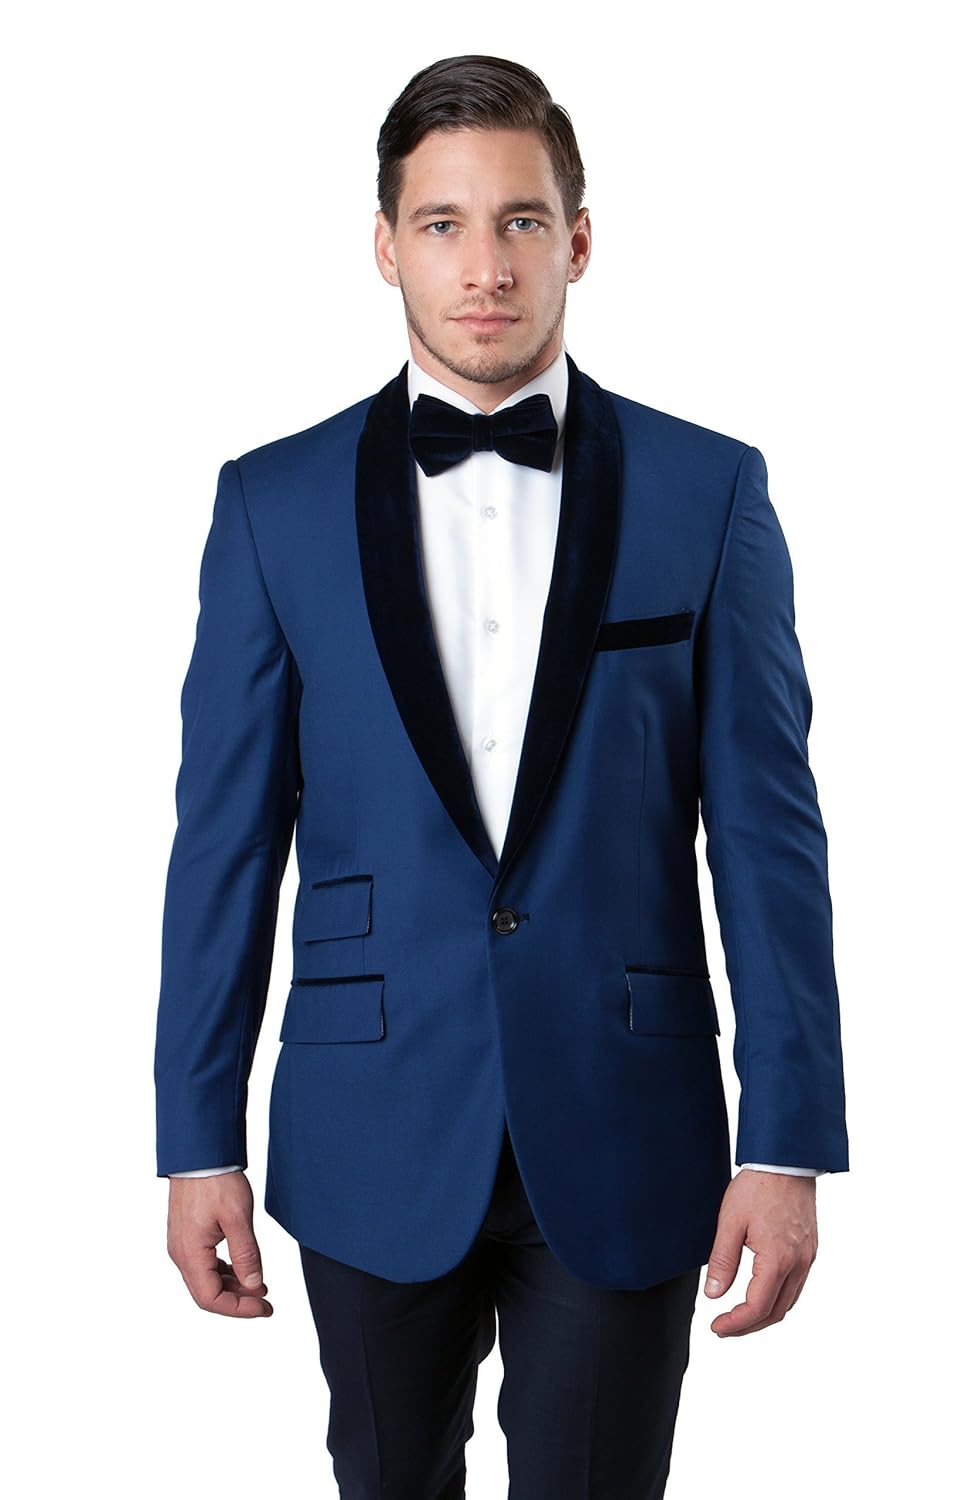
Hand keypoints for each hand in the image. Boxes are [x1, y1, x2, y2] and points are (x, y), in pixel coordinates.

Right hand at [167, 1171, 272, 1317]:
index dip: (239, 1309)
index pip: (211, 1299)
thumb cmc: (216, 1180)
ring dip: (232, 1287)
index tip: (264, 1308)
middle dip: (237, 1302)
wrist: (200, 1152)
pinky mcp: (187, 1234)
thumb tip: (253, 1286)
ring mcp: (182, 1244)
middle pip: (207, 1294)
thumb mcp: (238, 1218)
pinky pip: (204, 1264)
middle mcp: (180, 1253)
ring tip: (259, 1287)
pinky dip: (224, 1272)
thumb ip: (246, 1255)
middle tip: (266, 1304)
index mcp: (190, 1254)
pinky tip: (242, 1269)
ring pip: (205, 1280)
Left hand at [703, 1169, 816, 1336]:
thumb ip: (722, 1261)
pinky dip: (778, 1298)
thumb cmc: (758, 1186)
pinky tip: (761, 1294)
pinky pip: (797, 1286)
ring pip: (789, 1302)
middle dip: (749, 1326)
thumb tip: (713, 1295)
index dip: (735, 1324)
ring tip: (739, 1316)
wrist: (786, 1161)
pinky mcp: (810, 1249)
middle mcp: (799, 1263)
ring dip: (765, 1315)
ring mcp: (808, 1257)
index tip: (716, 1327)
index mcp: (778, 1259)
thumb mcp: (730, 1222)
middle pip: (776, 1312)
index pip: (758, 1308)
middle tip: (724, 1328)